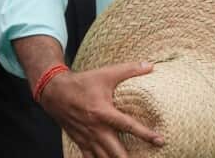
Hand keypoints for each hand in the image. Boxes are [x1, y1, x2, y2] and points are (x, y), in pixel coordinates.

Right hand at [40, 62, 164, 156]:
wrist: (55, 92)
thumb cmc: (82, 83)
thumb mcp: (106, 74)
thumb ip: (129, 70)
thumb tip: (150, 65)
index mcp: (103, 112)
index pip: (129, 126)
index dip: (146, 134)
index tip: (160, 141)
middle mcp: (96, 129)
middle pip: (116, 152)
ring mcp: (87, 138)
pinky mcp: (80, 143)